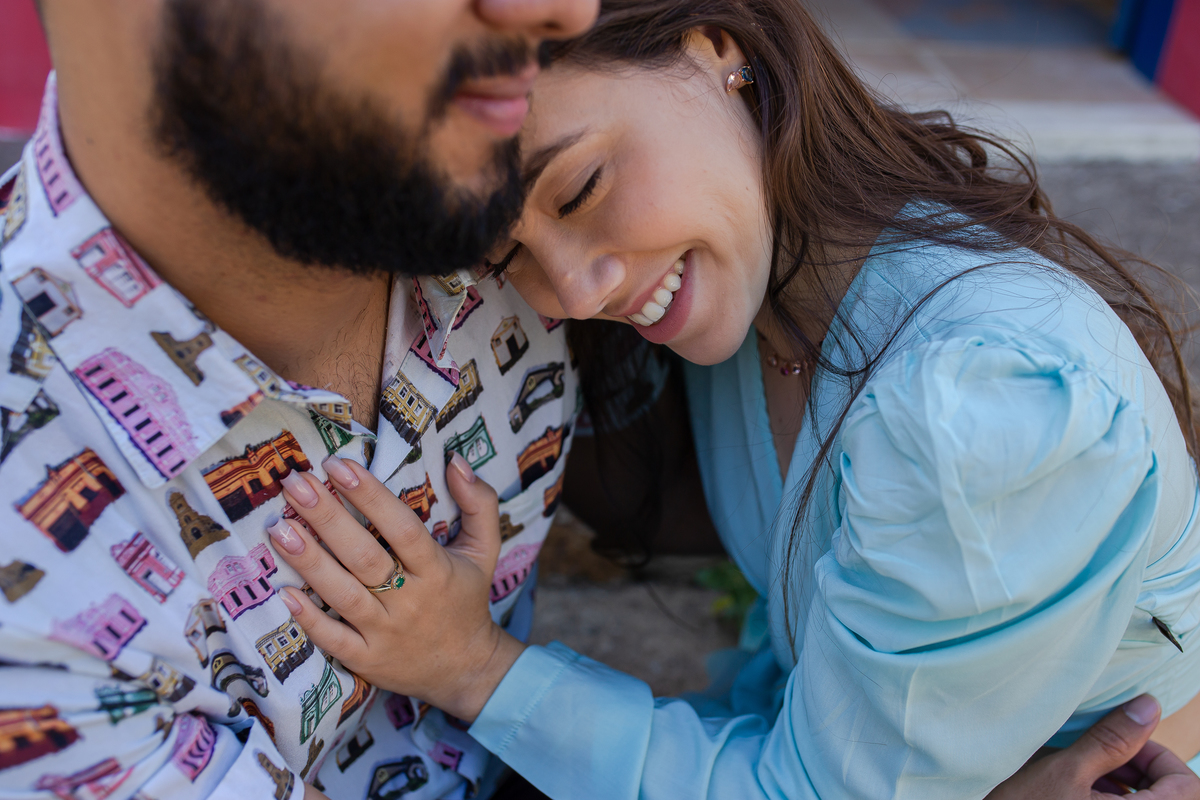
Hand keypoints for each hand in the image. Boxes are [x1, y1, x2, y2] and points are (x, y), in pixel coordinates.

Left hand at [267, 454, 525, 721]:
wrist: (466, 669)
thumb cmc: (466, 598)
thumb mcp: (485, 550)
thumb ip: (479, 503)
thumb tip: (457, 460)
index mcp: (437, 569)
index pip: (402, 528)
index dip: (370, 496)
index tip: (338, 465)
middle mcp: (411, 600)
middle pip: (365, 557)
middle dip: (328, 519)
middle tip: (296, 485)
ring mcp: (386, 633)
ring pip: (344, 595)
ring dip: (310, 562)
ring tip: (279, 529)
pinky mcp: (368, 661)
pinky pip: (335, 641)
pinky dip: (310, 620)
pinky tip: (283, 592)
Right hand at [986, 695, 1199, 798]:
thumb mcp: (1065, 770)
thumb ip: (1112, 740)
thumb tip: (1148, 706)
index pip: (1186, 785)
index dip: (1159, 756)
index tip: (1123, 744)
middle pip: (1170, 795)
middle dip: (1138, 770)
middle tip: (1099, 756)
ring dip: (1123, 786)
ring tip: (1080, 773)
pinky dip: (1107, 799)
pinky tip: (1073, 792)